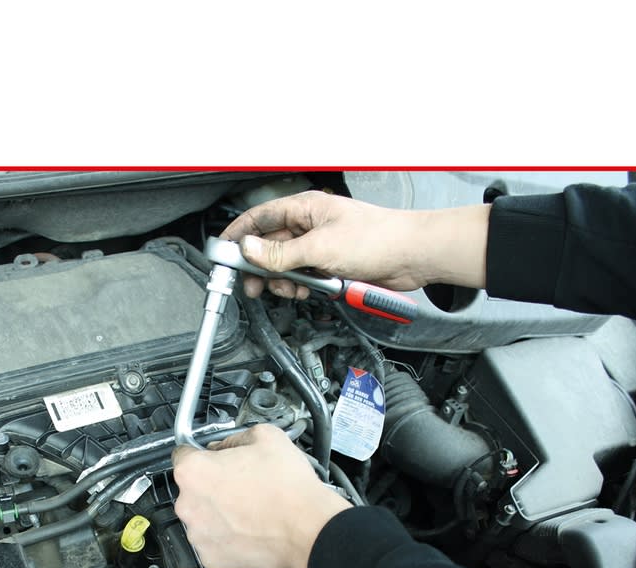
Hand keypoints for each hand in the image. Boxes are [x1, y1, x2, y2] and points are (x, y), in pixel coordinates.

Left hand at [172, 423, 350, 567]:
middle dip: (213, 486)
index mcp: (194, 472)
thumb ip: (235, 438)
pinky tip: (249, 528)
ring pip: (202, 518)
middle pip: (193, 489)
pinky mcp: (211, 559)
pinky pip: (213, 543)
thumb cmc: (289, 489)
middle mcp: (188, 505)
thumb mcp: (265, 437)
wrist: (309, 530)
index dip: (202, 454)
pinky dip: (226, 537)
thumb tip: (226, 445)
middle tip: (242, 484)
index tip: (213, 459)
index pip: (182, 455)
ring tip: (249, 508)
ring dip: (219, 513)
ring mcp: (198, 535)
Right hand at [220, 190, 489, 299]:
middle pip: (270, 246)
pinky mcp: (330, 264)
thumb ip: (279, 253)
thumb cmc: (376, 239)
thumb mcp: (319, 248)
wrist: (412, 256)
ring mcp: (319, 246)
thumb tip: (248, 249)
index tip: (223, 252)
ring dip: (282, 280)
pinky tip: (306, 291)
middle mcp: (309, 225)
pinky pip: (304, 276)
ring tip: (289, 289)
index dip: (239, 234)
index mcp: (304, 209)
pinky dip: (300, 286)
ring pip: (286, 265)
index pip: (260, 218)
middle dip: (260, 267)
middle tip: (252, 286)